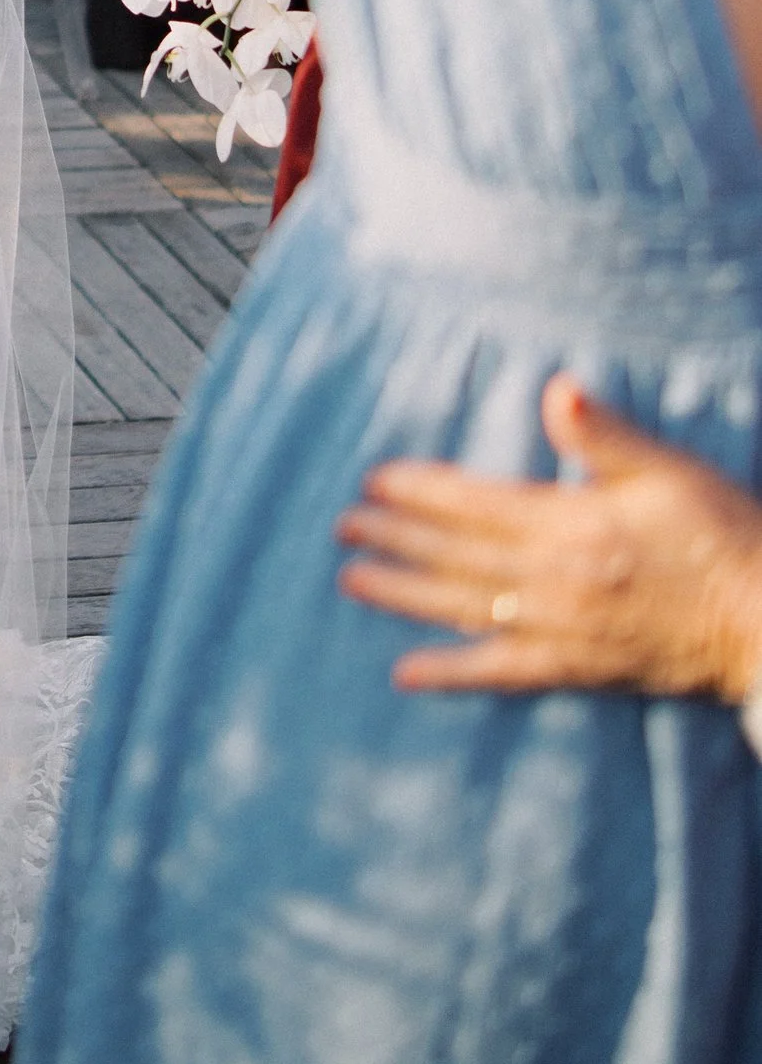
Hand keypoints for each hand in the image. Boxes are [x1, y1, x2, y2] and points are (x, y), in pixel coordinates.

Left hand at [336, 374, 761, 701]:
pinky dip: (451, 674)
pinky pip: (501, 675)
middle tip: (342, 526)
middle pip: (455, 555)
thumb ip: (604, 434)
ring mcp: (561, 630)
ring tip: (351, 579)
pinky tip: (406, 673)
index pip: (474, 504)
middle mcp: (553, 580)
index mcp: (570, 524)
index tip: (374, 480)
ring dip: (403, 594)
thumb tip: (555, 389)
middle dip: (394, 537)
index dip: (420, 491)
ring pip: (463, 610)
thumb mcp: (667, 471)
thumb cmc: (722, 535)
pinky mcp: (577, 670)